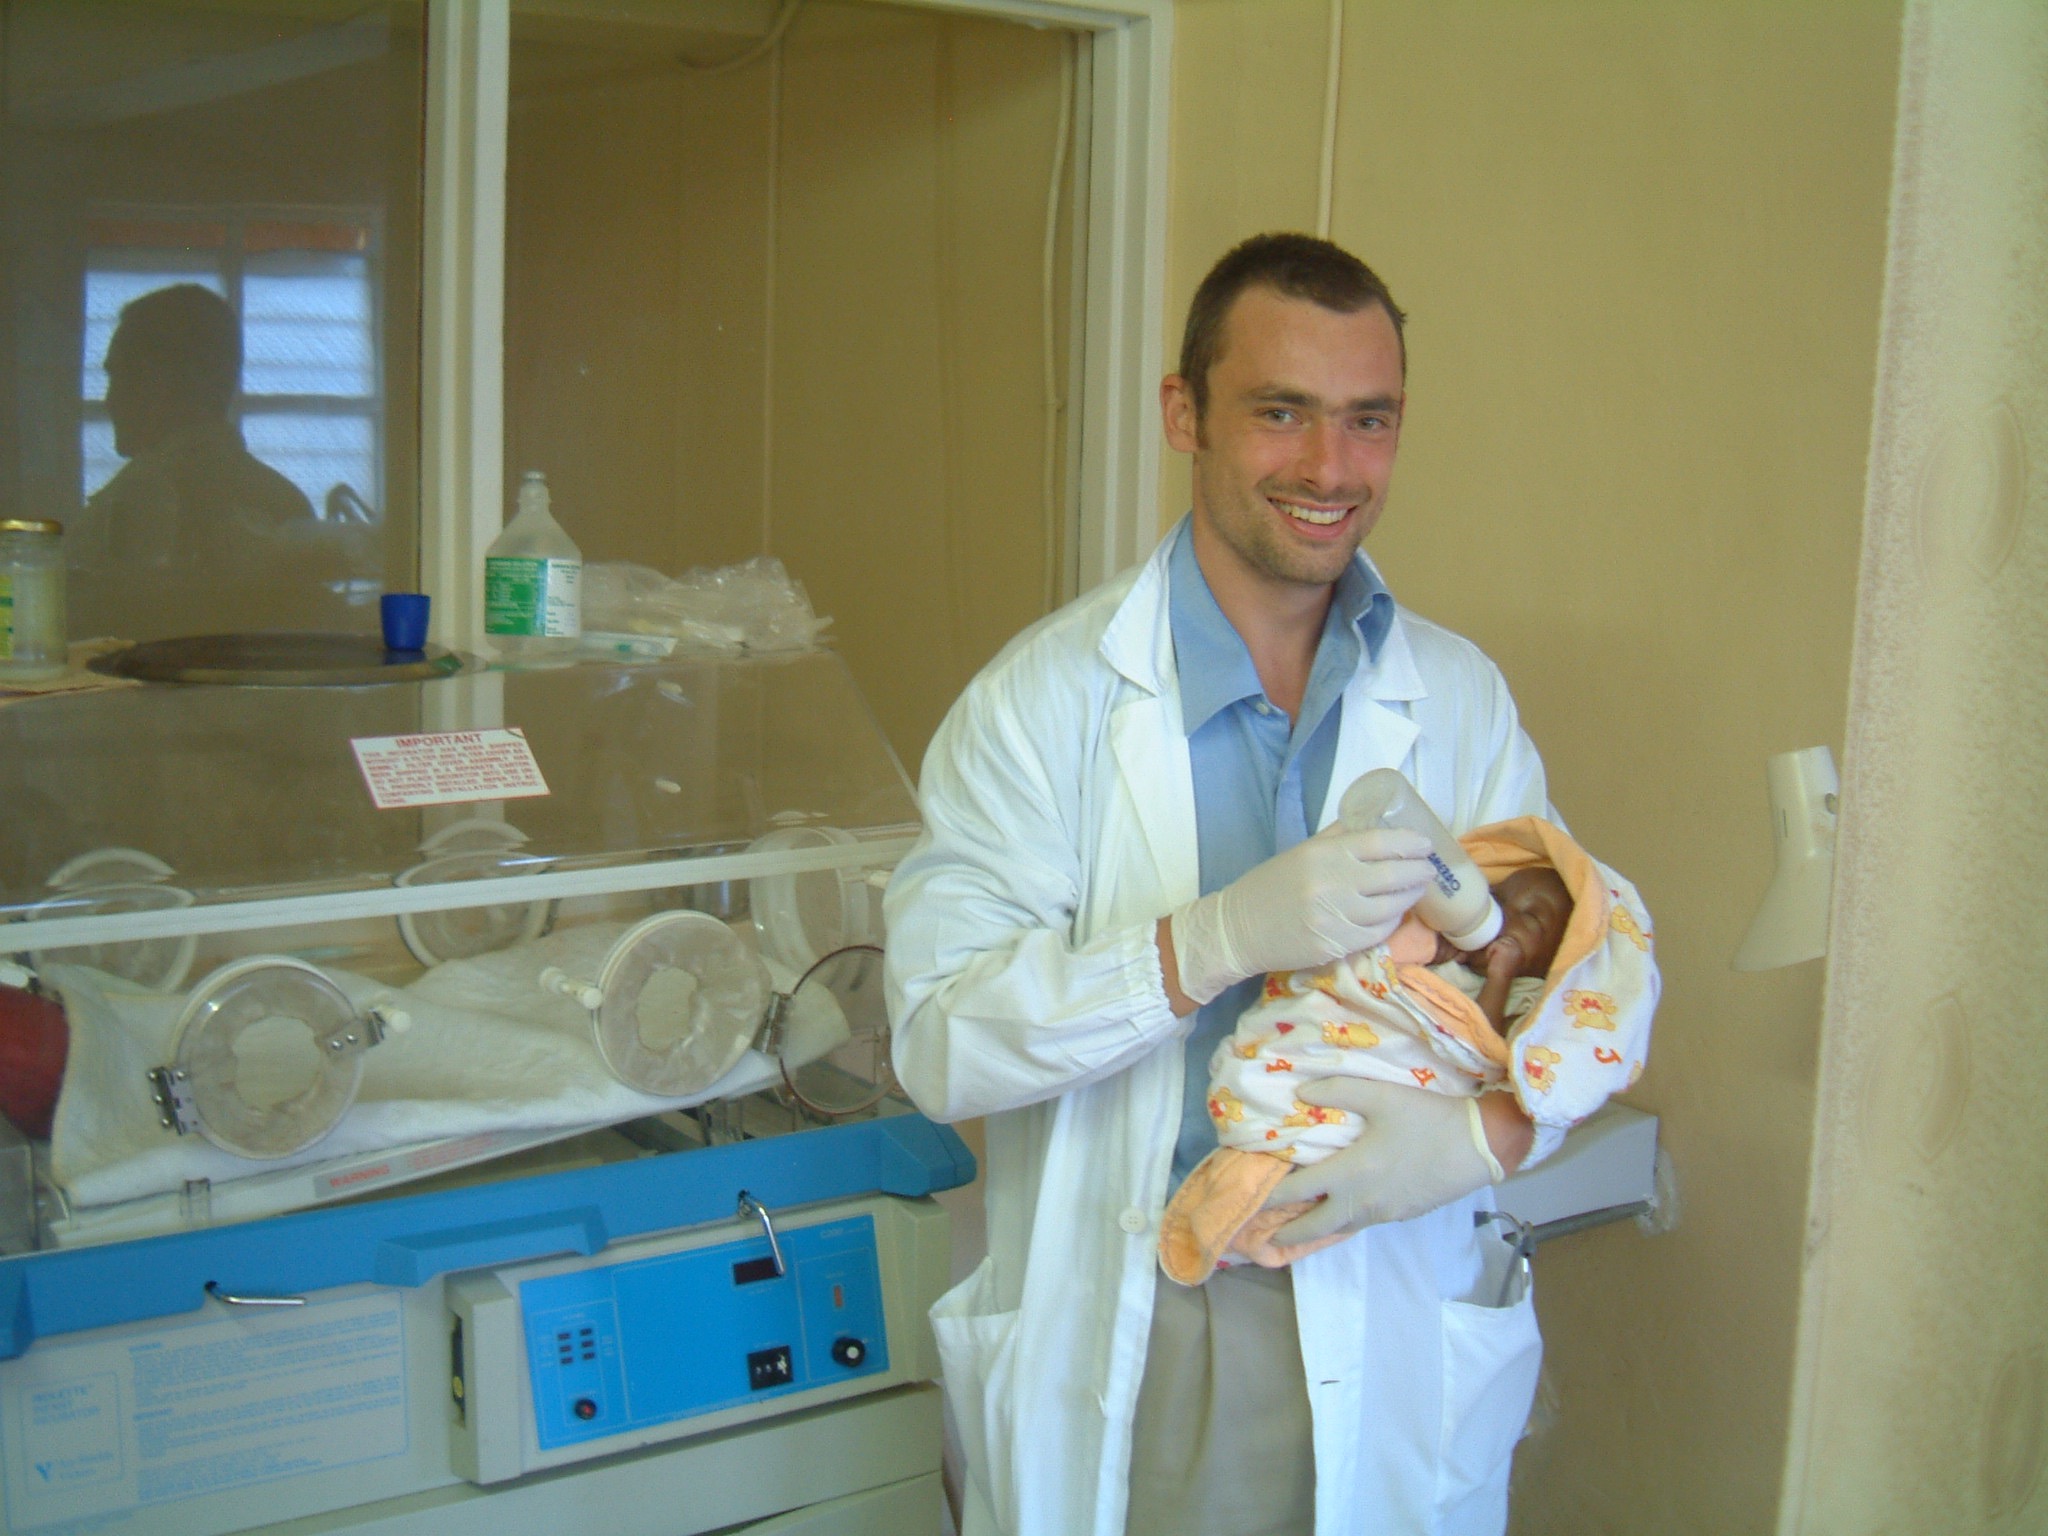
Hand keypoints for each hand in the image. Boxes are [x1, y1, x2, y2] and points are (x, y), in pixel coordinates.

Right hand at [1168, 827, 1432, 1005]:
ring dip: (1410, 898)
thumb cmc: (1271, 885)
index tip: (1425, 845)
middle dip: (1419, 871)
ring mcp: (1335, 918)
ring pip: (1391, 908)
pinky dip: (1391, 922)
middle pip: (1393, 875)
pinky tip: (1393, 914)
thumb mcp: (1302, 852)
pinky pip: (1377, 933)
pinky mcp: (1336, 946)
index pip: (1380, 843)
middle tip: (1429, 869)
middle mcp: (1332, 884)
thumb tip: (1376, 823)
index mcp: (1324, 855)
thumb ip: (1338, 837)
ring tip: (1416, 890)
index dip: (1409, 843)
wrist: (1239, 929)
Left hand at [1266, 1080, 1503, 1245]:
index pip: (1297, 1190)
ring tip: (1295, 1232)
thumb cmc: (1427, 1119)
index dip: (1270, 1198)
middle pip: (1314, 1225)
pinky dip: (1342, 1223)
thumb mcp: (1380, 1095)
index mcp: (1350, 1173)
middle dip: (1286, 1233)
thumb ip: (1337, 1090)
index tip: (1250, 1201)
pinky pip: (1361, 1224)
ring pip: (1339, 1228)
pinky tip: (1339, 1215)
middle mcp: (1361, 1201)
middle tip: (1264, 1239)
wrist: (1477, 1147)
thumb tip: (1300, 1093)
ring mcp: (1383, 1213)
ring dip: (1314, 1231)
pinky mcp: (1400, 1215)